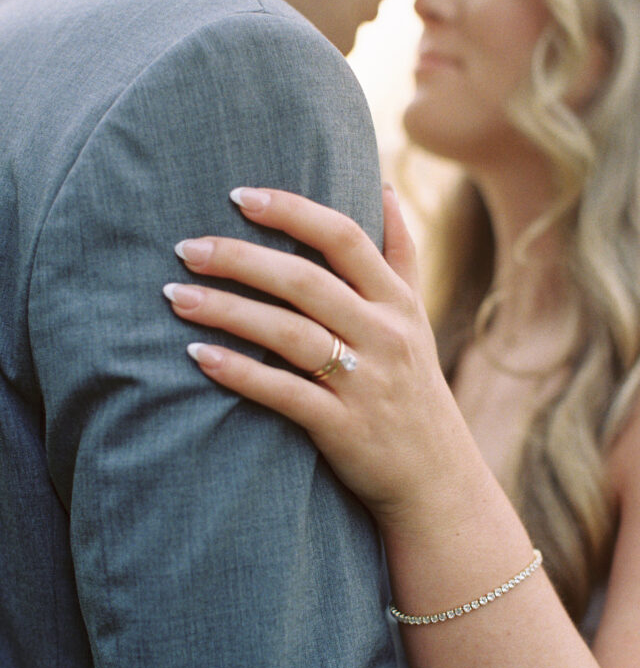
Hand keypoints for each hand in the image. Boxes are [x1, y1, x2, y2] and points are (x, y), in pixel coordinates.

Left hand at [164, 186, 470, 531]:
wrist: (437, 478)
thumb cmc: (414, 388)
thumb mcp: (418, 318)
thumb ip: (400, 254)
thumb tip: (387, 189)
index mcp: (397, 301)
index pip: (344, 238)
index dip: (291, 210)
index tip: (238, 196)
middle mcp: (384, 335)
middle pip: (305, 281)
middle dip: (240, 259)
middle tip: (185, 248)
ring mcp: (366, 383)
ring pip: (289, 334)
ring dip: (228, 311)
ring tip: (176, 297)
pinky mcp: (343, 427)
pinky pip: (284, 394)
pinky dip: (240, 373)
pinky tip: (199, 355)